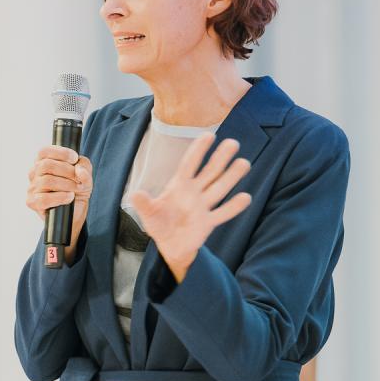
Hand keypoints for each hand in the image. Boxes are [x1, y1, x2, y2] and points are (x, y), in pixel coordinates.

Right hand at [26, 145, 93, 262]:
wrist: (74, 213)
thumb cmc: (76, 190)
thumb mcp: (85, 175)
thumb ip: (84, 166)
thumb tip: (78, 169)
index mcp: (42, 162)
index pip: (44, 151)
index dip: (60, 153)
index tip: (75, 158)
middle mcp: (34, 173)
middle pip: (47, 165)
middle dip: (67, 171)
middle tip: (79, 179)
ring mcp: (32, 188)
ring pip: (47, 181)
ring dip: (67, 185)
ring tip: (77, 189)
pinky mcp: (32, 202)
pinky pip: (44, 198)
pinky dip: (60, 197)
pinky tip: (70, 197)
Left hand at [129, 133, 251, 282]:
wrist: (170, 245)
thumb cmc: (159, 223)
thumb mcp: (148, 213)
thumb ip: (143, 204)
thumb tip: (134, 194)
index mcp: (179, 185)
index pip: (189, 164)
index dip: (198, 150)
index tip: (209, 135)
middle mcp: (194, 192)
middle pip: (210, 172)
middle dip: (221, 158)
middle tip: (233, 143)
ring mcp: (203, 206)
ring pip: (220, 188)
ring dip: (232, 176)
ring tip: (244, 163)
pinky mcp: (209, 222)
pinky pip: (223, 213)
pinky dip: (234, 207)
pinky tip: (245, 197)